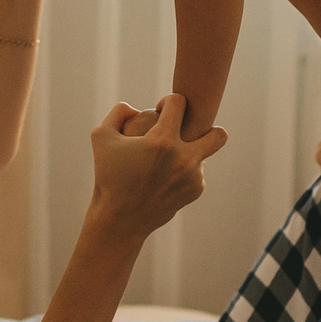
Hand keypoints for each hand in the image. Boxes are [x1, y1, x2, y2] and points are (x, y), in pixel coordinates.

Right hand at [88, 95, 225, 236]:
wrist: (120, 220)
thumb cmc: (107, 176)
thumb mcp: (101, 137)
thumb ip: (119, 112)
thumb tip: (138, 108)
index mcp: (162, 141)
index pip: (180, 103)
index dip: (168, 101)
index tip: (160, 110)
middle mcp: (184, 159)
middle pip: (218, 134)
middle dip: (207, 126)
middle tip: (189, 129)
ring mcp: (193, 177)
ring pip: (204, 152)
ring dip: (187, 150)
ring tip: (166, 159)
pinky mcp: (196, 191)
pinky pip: (197, 171)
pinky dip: (184, 170)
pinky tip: (165, 176)